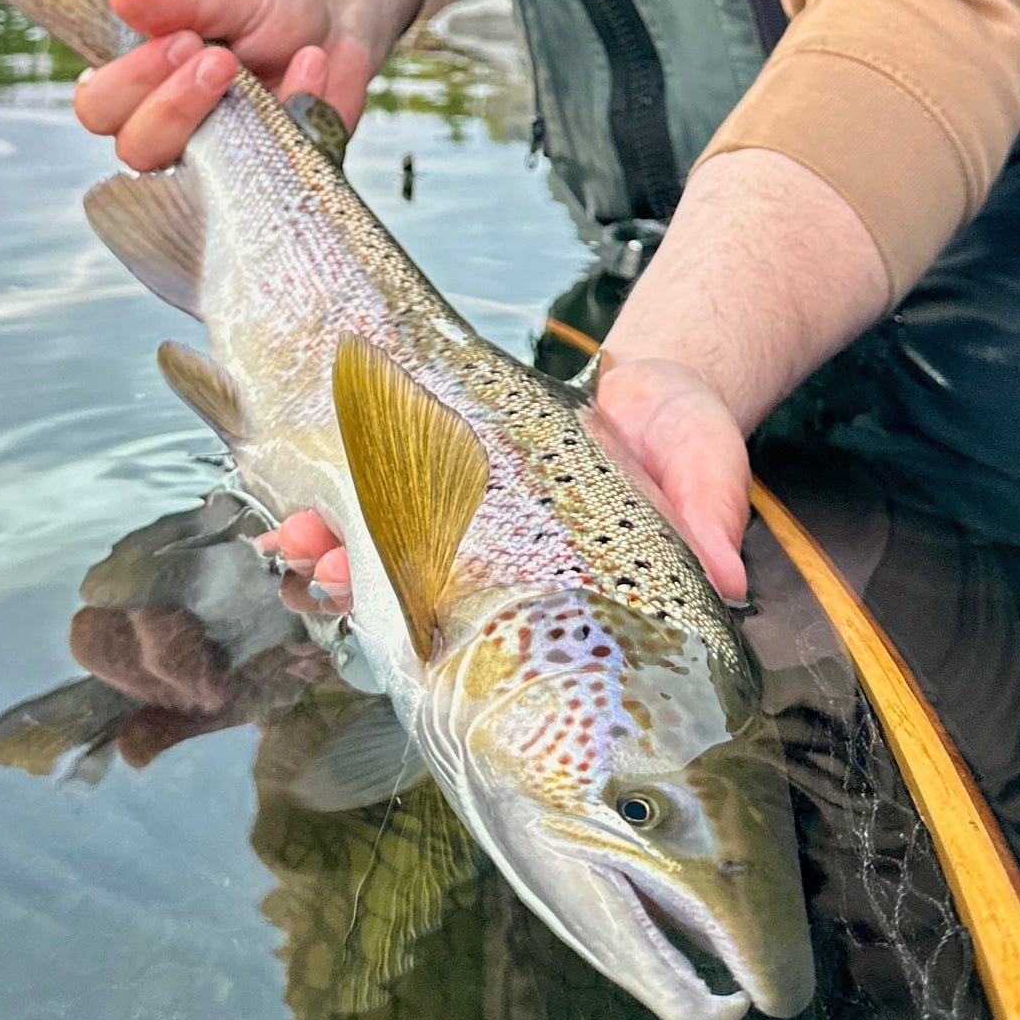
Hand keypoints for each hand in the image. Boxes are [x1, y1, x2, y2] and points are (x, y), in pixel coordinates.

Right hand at [73, 0, 419, 173]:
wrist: (342, 18)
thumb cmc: (272, 10)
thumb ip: (176, 4)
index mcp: (148, 90)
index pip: (100, 109)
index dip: (129, 82)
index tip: (178, 40)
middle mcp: (177, 134)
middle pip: (136, 150)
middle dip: (171, 104)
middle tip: (217, 57)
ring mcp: (226, 163)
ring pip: (192, 176)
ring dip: (218, 119)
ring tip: (243, 64)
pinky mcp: (281, 173)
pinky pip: (279, 164)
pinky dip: (297, 104)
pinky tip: (311, 63)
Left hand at [250, 358, 749, 615]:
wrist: (655, 385)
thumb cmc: (679, 440)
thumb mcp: (706, 464)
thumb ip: (710, 512)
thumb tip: (729, 575)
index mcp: (554, 581)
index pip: (483, 630)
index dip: (429, 634)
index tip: (387, 619)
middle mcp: (498, 563)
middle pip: (408, 593)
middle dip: (353, 587)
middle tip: (317, 569)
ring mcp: (466, 517)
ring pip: (378, 546)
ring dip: (326, 543)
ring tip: (290, 532)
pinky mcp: (445, 466)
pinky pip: (378, 485)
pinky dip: (334, 485)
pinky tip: (297, 481)